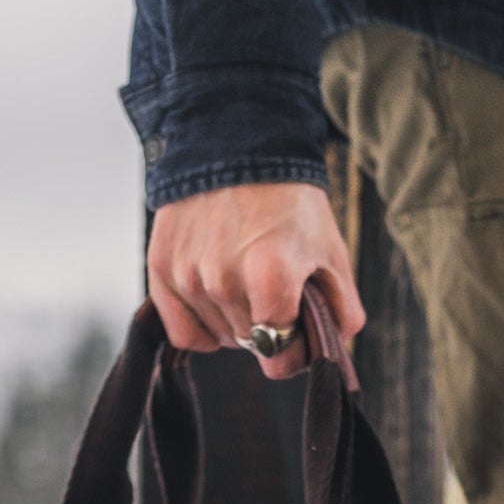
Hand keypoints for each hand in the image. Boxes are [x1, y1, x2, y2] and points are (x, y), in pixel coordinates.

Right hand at [147, 182, 365, 379]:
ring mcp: (188, 276)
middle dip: (267, 327)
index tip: (297, 328)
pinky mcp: (161, 268)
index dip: (294, 350)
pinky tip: (217, 303)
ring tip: (244, 277)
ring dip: (235, 320)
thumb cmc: (290, 201)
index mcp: (271, 278)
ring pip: (219, 337)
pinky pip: (182, 332)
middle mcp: (223, 281)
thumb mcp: (331, 251)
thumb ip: (342, 310)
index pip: (278, 358)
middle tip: (273, 288)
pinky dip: (201, 326)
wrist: (237, 145)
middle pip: (249, 344)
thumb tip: (333, 352)